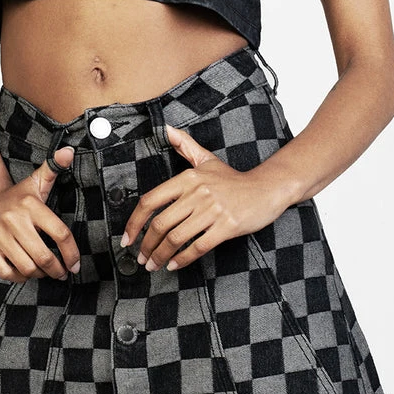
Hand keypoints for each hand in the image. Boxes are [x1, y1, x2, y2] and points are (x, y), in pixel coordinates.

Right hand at [0, 146, 80, 282]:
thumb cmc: (17, 195)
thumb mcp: (36, 180)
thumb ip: (54, 167)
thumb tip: (69, 151)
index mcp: (31, 205)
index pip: (60, 233)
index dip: (71, 253)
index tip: (75, 264)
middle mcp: (14, 220)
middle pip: (43, 255)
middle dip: (56, 269)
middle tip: (62, 272)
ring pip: (26, 267)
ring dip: (40, 274)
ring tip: (45, 272)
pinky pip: (6, 272)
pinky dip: (20, 277)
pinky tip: (27, 272)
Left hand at [121, 124, 287, 272]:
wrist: (266, 189)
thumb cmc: (233, 179)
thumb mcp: (207, 159)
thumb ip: (185, 145)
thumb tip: (166, 129)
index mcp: (187, 178)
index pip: (151, 201)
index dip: (134, 222)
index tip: (127, 238)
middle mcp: (197, 193)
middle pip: (161, 224)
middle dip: (147, 245)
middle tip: (141, 258)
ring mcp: (212, 210)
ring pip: (176, 238)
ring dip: (160, 255)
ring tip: (154, 264)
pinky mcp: (226, 226)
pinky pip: (198, 246)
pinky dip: (183, 259)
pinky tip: (174, 265)